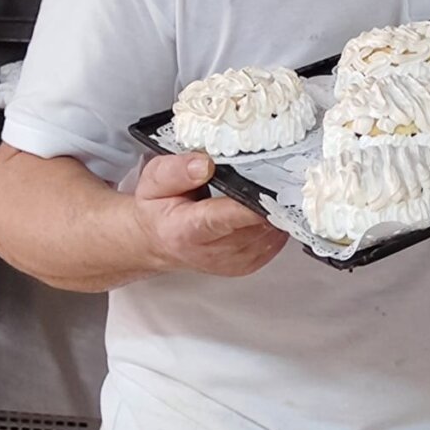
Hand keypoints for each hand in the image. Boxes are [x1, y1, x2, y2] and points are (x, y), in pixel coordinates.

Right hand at [133, 153, 287, 276]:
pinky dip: (275, 221)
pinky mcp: (248, 264)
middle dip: (267, 199)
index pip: (222, 219)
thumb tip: (204, 165)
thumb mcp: (154, 180)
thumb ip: (176, 170)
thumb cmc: (156, 209)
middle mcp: (210, 252)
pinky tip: (264, 206)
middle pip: (254, 225)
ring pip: (270, 233)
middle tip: (273, 175)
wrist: (156, 242)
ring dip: (274, 210)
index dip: (248, 205)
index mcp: (184, 230)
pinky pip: (275, 240)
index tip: (266, 189)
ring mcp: (232, 262)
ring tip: (265, 189)